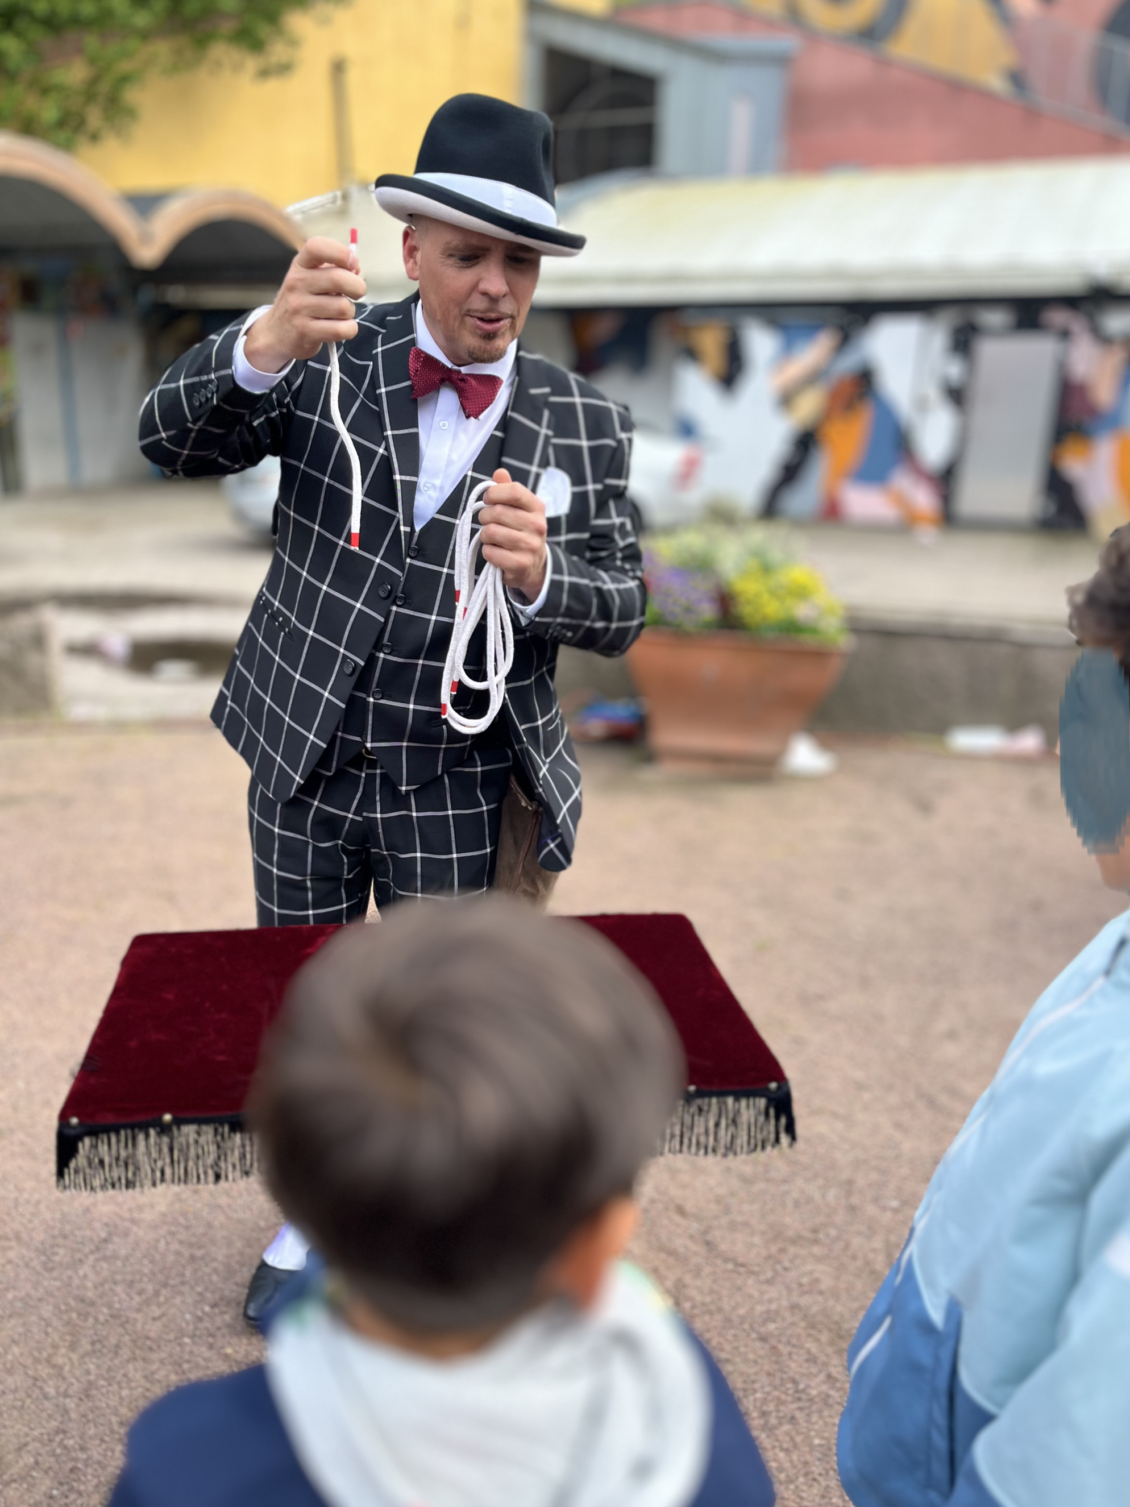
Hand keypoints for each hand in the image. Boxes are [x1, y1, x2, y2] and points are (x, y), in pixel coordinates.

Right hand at [243, 237, 366, 372]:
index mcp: (300, 265)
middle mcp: (296, 283)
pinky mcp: (305, 332)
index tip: (353, 265)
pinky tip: (339, 327)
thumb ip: (334, 269)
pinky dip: (349, 329)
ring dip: (350, 313)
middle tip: (356, 294)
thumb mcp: (311, 278)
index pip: (317, 247)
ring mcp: (299, 308)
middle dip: (358, 287)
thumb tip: (356, 268)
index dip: (341, 252)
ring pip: (343, 307)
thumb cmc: (303, 301)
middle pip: (338, 278)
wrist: (276, 333)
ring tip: (338, 314)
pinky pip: (342, 329)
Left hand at [479, 468, 547, 600]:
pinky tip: (496, 553)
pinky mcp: (520, 564)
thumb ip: (508, 490)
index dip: (494, 493)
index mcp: (537, 507)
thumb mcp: (519, 509)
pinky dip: (487, 552)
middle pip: (497, 512)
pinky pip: (490, 552)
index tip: (487, 499)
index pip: (514, 491)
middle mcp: (537, 526)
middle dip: (484, 517)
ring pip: (490, 532)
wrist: (534, 565)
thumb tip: (499, 472)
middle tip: (488, 522)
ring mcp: (530, 546)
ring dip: (485, 536)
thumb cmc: (521, 531)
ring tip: (493, 539)